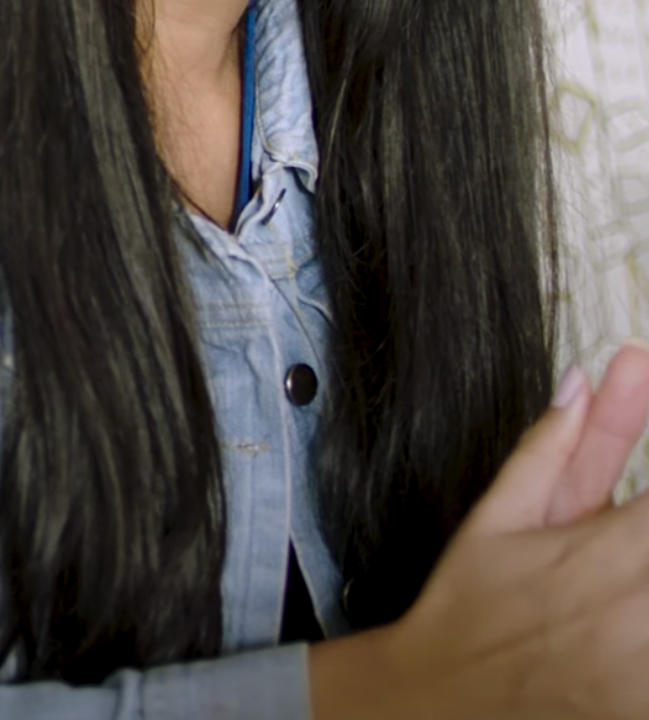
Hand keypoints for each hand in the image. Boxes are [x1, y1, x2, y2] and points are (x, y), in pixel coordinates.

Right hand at [310, 344, 648, 719]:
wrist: (441, 701)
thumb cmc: (467, 606)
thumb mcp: (496, 517)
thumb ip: (550, 448)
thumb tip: (580, 383)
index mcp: (610, 551)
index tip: (643, 494)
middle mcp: (643, 607)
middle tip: (628, 522)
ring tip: (626, 575)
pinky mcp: (644, 707)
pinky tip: (630, 623)